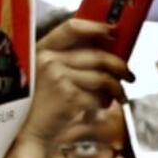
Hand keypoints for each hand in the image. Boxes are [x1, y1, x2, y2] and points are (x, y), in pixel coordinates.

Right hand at [19, 19, 133, 145]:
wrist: (29, 130)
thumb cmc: (42, 102)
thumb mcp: (46, 73)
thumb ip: (68, 60)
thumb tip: (107, 54)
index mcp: (42, 49)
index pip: (72, 28)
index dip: (96, 27)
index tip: (114, 30)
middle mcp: (49, 60)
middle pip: (98, 56)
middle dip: (120, 66)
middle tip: (129, 75)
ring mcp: (59, 78)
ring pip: (104, 78)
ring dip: (118, 89)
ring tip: (121, 96)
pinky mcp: (70, 98)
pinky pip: (100, 97)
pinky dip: (106, 103)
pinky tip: (102, 107)